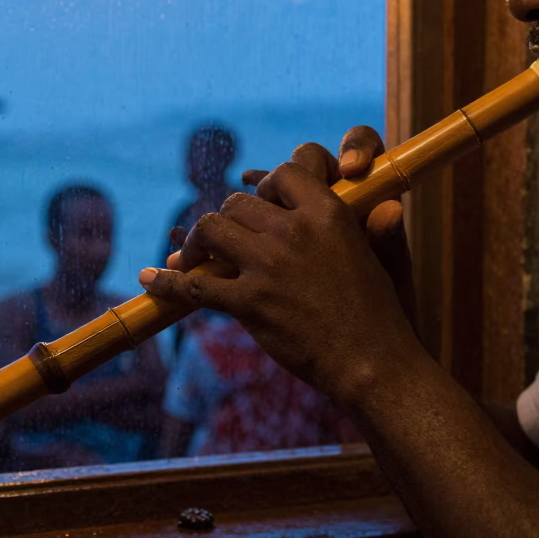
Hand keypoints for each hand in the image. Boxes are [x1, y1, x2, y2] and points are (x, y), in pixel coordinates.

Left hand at [169, 126, 416, 331]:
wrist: (372, 366)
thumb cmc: (380, 314)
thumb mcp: (385, 259)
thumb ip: (380, 227)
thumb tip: (387, 204)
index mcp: (329, 213)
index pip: (285, 172)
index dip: (268, 184)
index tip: (262, 201)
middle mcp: (295, 230)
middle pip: (238, 202)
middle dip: (228, 219)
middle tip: (225, 242)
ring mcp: (269, 266)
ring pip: (211, 229)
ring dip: (197, 243)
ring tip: (194, 258)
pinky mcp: (249, 303)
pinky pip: (194, 285)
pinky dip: (168, 282)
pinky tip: (151, 279)